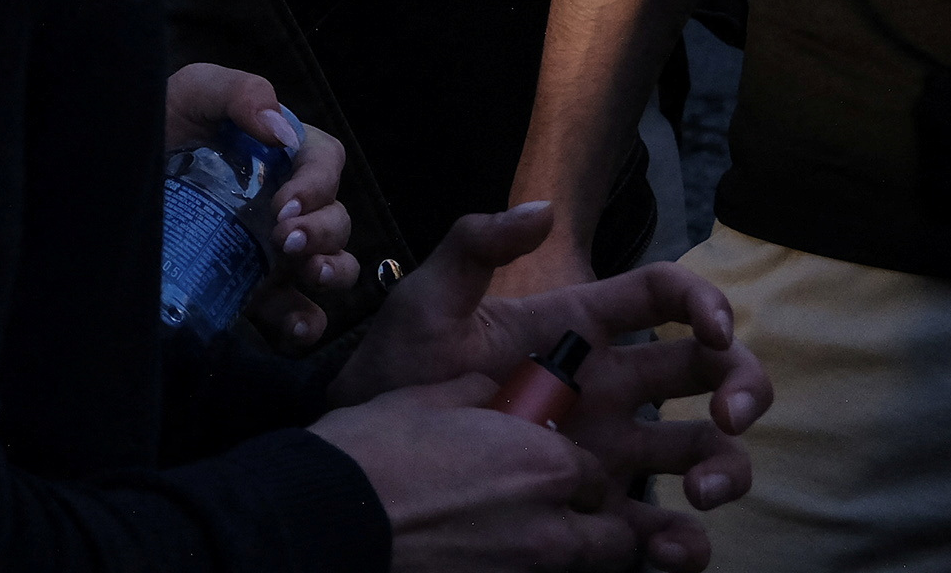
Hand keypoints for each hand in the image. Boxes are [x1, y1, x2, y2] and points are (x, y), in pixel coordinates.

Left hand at [161, 65, 363, 349]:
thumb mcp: (193, 92)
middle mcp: (288, 204)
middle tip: (286, 238)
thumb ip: (238, 92)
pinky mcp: (258, 289)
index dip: (318, 183)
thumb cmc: (161, 124)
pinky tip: (295, 325)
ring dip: (334, 271)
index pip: (326, 163)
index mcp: (282, 155)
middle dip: (323, 230)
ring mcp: (277, 249)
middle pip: (336, 218)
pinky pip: (301, 313)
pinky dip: (308, 322)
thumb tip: (280, 130)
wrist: (112, 172)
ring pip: (334, 265)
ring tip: (309, 271)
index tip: (286, 200)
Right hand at [310, 383, 646, 569]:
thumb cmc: (376, 451)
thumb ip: (476, 396)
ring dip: (566, 550)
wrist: (334, 512)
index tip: (546, 463)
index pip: (595, 473)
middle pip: (617, 536)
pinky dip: (524, 566)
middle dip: (597, 523)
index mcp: (544, 465)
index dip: (572, 467)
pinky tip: (488, 551)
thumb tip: (490, 395)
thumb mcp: (426, 400)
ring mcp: (531, 568)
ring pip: (585, 565)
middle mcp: (554, 524)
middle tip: (554, 510)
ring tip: (521, 535)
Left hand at [342, 203, 764, 542]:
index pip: (666, 299)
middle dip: (743, 389)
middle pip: (710, 376)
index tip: (711, 329)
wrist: (371, 446)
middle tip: (728, 417)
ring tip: (702, 494)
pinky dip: (685, 544)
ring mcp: (611, 446)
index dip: (704, 304)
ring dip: (727, 471)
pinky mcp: (598, 503)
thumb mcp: (430, 298)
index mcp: (580, 327)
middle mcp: (612, 385)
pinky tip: (671, 550)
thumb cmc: (400, 364)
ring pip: (706, 453)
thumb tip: (543, 212)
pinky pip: (661, 528)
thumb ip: (475, 245)